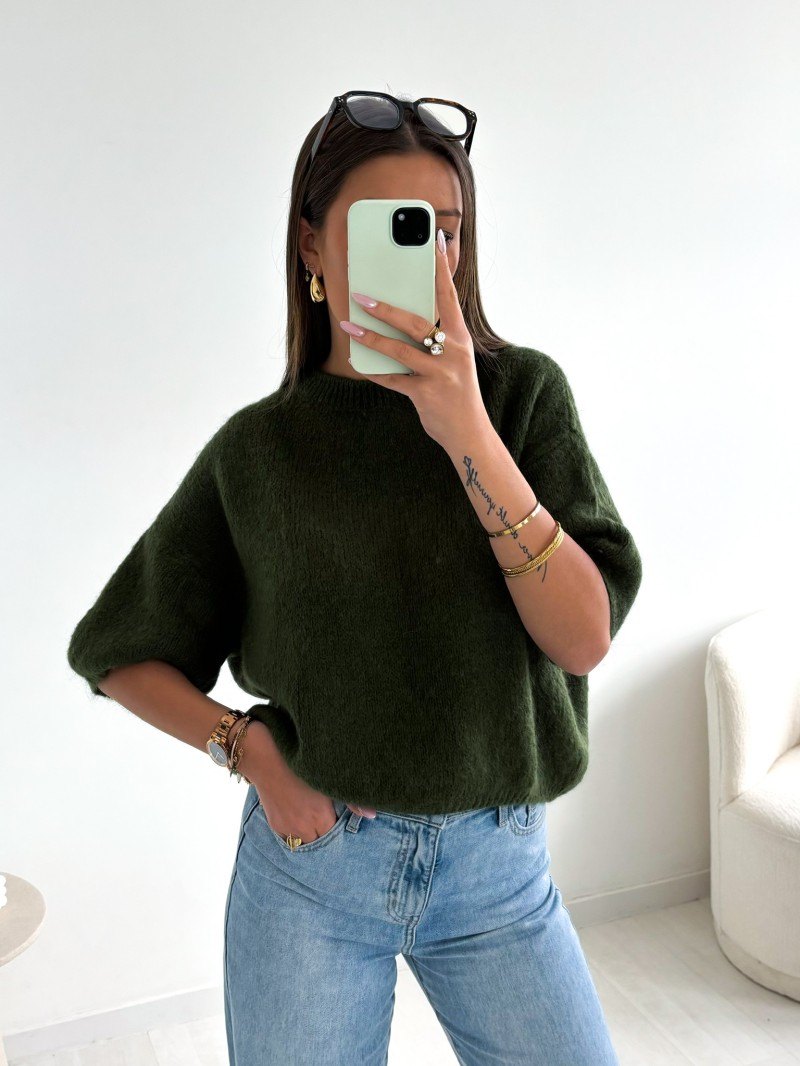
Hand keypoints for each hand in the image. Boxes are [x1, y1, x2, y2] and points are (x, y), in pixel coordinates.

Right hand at [252, 758, 376, 844]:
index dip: (341, 830)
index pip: (335, 837)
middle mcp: (303, 827)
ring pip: (304, 843)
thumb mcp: (328, 778)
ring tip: (316, 823)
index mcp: (320, 817)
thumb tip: (372, 815)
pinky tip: (301, 820)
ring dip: (311, 836)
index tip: (344, 822)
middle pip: (321, 843)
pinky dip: (297, 833)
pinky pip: (289, 839)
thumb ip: (352, 801)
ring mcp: (287, 828)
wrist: (264, 757)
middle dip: (327, 835)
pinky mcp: (275, 824)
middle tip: (331, 822)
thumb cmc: (298, 763)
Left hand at [341, 229, 488, 450]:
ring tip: (349, 325)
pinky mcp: (425, 394)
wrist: (469, 433)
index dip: (440, 268)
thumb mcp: (455, 359)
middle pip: (416, 322)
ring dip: (371, 337)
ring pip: (400, 350)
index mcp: (460, 338)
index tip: (432, 241)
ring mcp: (439, 374)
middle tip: (361, 295)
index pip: (448, 296)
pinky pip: (392, 379)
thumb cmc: (458, 392)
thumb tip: (402, 317)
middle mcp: (452, 352)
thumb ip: (436, 338)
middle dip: (386, 308)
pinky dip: (373, 371)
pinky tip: (356, 362)